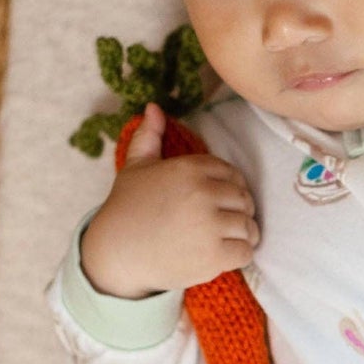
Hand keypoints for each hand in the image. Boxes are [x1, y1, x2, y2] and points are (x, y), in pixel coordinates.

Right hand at [79, 102, 259, 297]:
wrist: (115, 253)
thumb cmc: (127, 208)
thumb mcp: (136, 166)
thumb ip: (150, 136)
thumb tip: (154, 107)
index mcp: (189, 168)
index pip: (232, 174)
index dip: (232, 187)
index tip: (221, 200)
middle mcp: (202, 193)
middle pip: (244, 199)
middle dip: (239, 210)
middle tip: (227, 221)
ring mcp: (209, 226)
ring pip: (248, 225)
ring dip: (244, 233)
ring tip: (231, 237)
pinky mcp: (213, 256)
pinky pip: (245, 251)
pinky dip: (240, 254)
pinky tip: (226, 253)